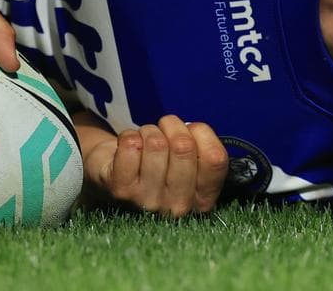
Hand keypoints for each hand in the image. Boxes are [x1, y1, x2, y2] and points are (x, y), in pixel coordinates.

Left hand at [84, 115, 228, 216]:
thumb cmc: (160, 165)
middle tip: (164, 130)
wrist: (117, 179)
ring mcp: (148, 201)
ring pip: (156, 143)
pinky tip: (128, 148)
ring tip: (145, 141)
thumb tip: (193, 129)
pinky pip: (131, 144)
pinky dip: (128, 135)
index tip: (190, 132)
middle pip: (184, 146)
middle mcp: (178, 207)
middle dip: (172, 126)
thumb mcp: (191, 162)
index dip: (202, 133)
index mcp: (203, 201)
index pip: (215, 159)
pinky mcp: (121, 190)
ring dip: (149, 131)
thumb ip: (202, 147)